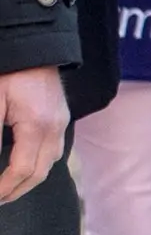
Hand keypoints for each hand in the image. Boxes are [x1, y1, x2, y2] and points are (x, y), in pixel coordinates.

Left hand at [0, 64, 61, 202]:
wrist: (34, 44)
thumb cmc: (10, 70)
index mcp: (38, 125)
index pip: (22, 169)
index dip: (3, 188)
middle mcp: (55, 128)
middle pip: (40, 172)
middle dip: (16, 190)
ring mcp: (61, 122)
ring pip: (49, 163)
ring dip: (28, 180)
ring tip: (7, 188)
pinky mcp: (59, 117)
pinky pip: (53, 150)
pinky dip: (37, 165)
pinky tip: (22, 166)